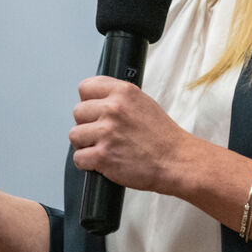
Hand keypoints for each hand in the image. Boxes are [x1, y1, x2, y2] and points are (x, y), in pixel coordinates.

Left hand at [69, 76, 190, 193]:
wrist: (176, 161)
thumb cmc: (162, 136)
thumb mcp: (143, 102)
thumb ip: (118, 97)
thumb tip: (94, 100)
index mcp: (123, 92)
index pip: (85, 87)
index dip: (89, 102)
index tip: (95, 112)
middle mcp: (113, 108)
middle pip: (78, 112)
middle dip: (88, 124)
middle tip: (104, 134)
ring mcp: (107, 132)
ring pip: (75, 135)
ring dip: (86, 144)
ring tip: (105, 148)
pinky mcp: (103, 156)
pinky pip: (78, 158)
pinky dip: (88, 163)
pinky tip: (103, 161)